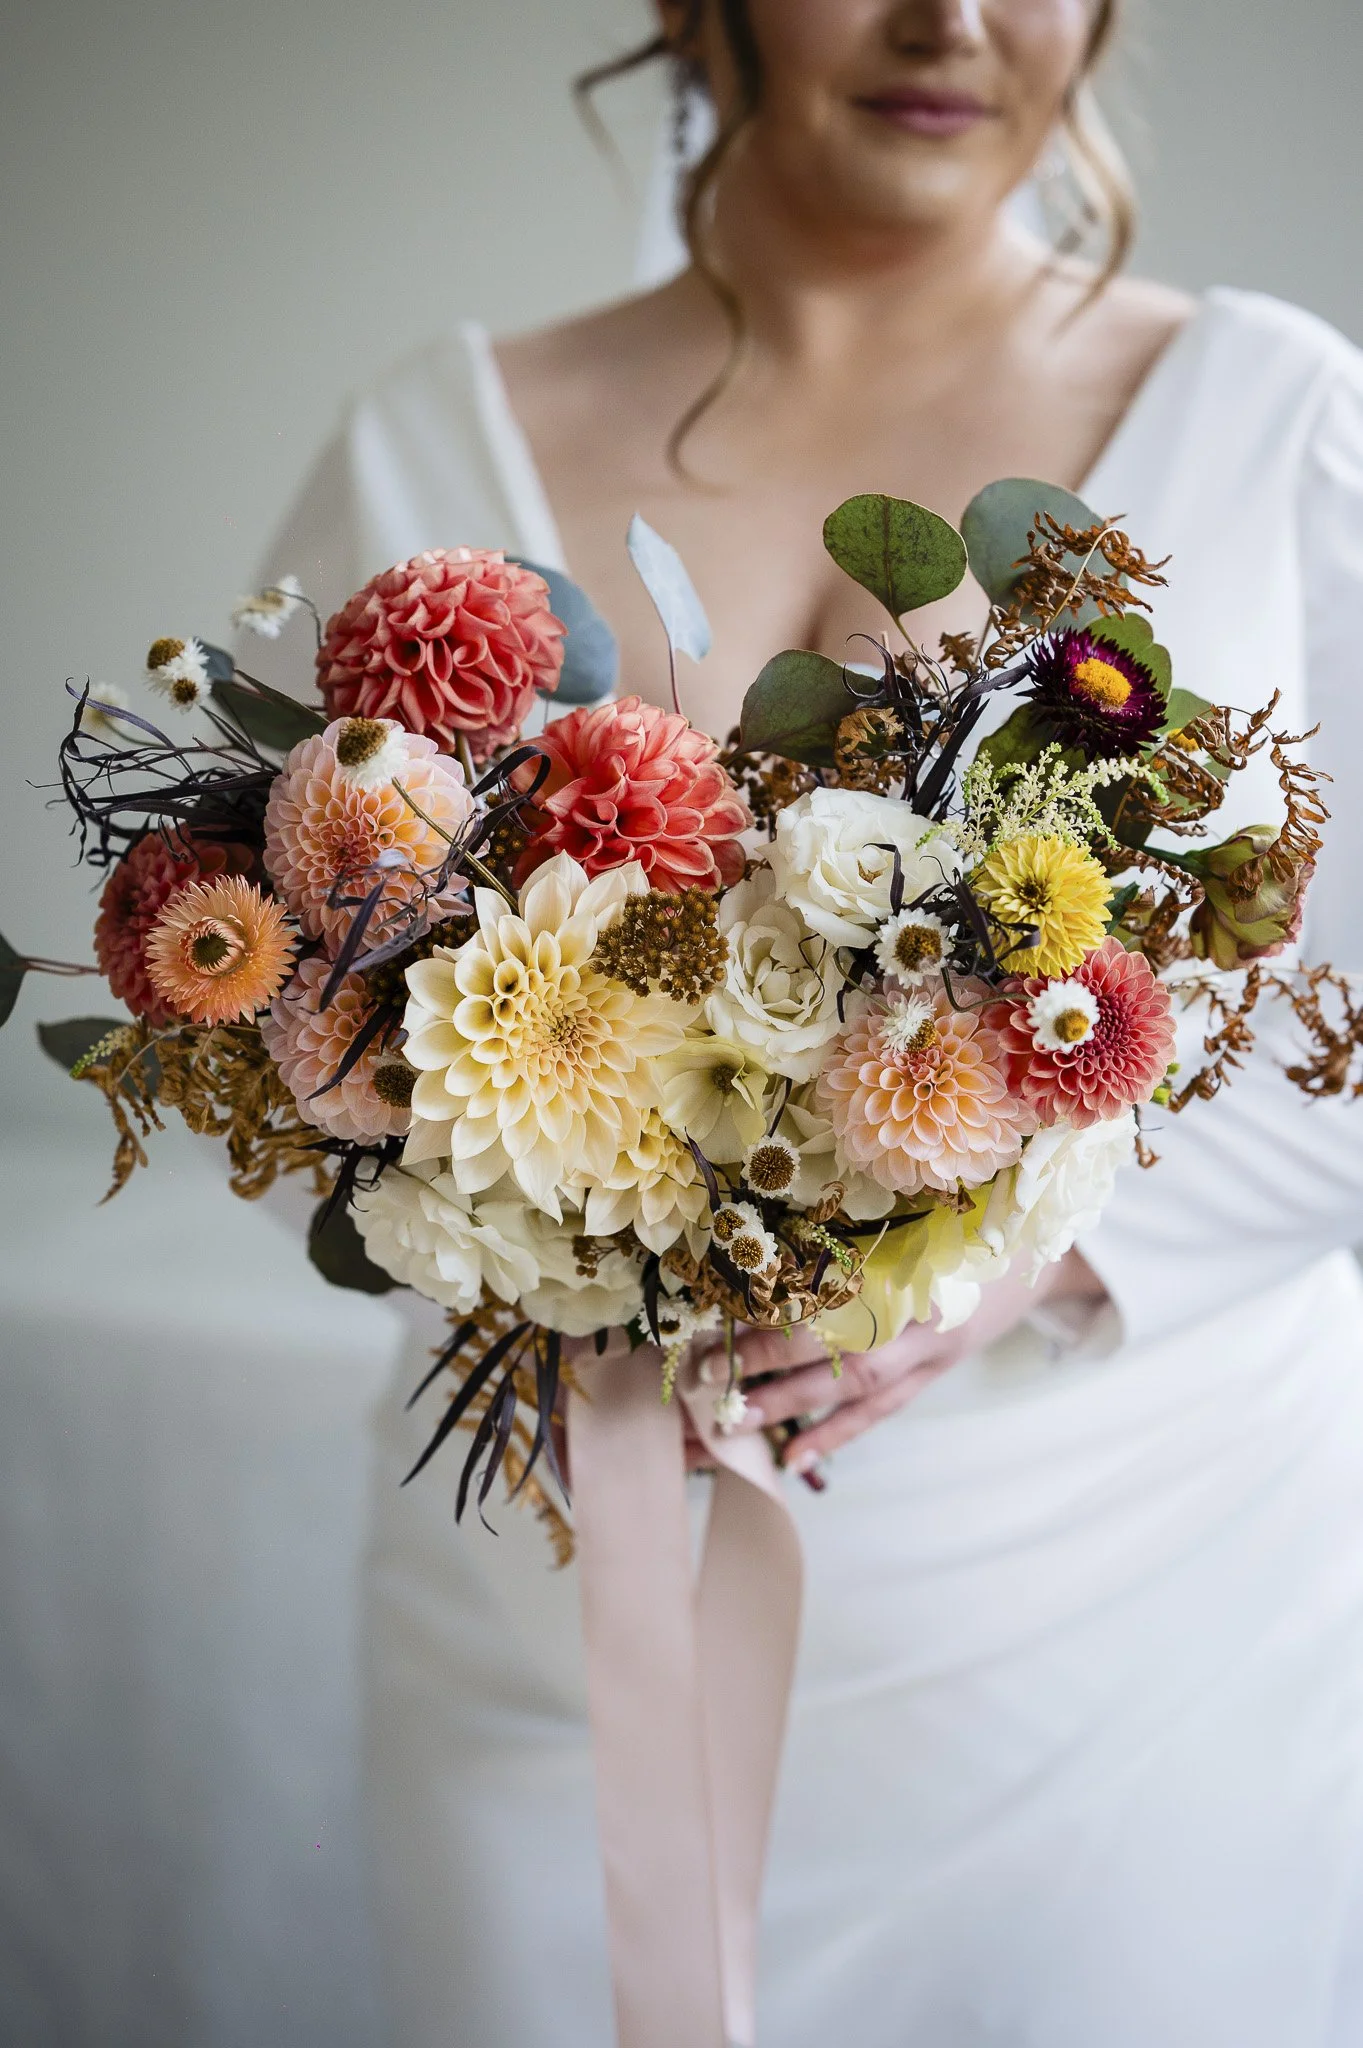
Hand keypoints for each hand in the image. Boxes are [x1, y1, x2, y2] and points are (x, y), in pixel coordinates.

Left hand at [696, 1250, 1106, 1473]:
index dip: (784, 1314)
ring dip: (793, 1411)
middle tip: (708, 1378)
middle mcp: (923, 1322)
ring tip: (736, 1425)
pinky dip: (837, 1433)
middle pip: (840, 1355)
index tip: (726, 1318)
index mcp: (918, 1272)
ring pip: (856, 1394)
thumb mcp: (931, 1215)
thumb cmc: (977, 1225)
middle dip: (771, 1368)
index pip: (838, 1301)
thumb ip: (869, 1228)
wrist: (1044, 1258)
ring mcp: (930, 1356)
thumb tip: (786, 1231)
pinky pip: (880, 1412)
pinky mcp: (932, 1375)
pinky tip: (796, 1453)